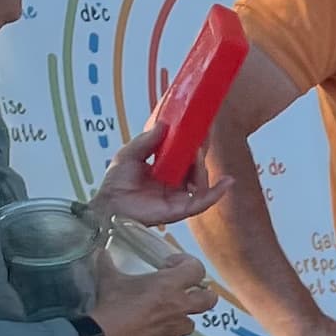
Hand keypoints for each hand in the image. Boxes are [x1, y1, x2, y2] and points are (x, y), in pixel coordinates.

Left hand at [89, 129, 230, 228]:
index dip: (192, 145)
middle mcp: (173, 184)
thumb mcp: (130, 153)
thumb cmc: (115, 183)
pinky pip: (201, 203)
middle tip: (199, 142)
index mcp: (163, 171)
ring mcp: (178, 197)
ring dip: (202, 168)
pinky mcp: (179, 210)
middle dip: (199, 155)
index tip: (199, 131)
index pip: (184, 157)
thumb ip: (147, 140)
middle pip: (195, 169)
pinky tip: (227, 183)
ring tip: (196, 156)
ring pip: (201, 183)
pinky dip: (216, 194)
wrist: (109, 205)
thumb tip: (164, 124)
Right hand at [89, 249, 213, 335]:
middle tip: (189, 291)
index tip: (172, 265)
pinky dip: (169, 334)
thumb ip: (107, 264)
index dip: (188, 264)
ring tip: (168, 312)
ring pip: (192, 322)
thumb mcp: (109, 280)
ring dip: (183, 316)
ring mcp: (175, 328)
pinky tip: (156, 330)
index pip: (197, 269)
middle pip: (209, 300)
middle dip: (204, 294)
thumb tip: (102, 253)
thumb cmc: (112, 308)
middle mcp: (179, 306)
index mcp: (170, 285)